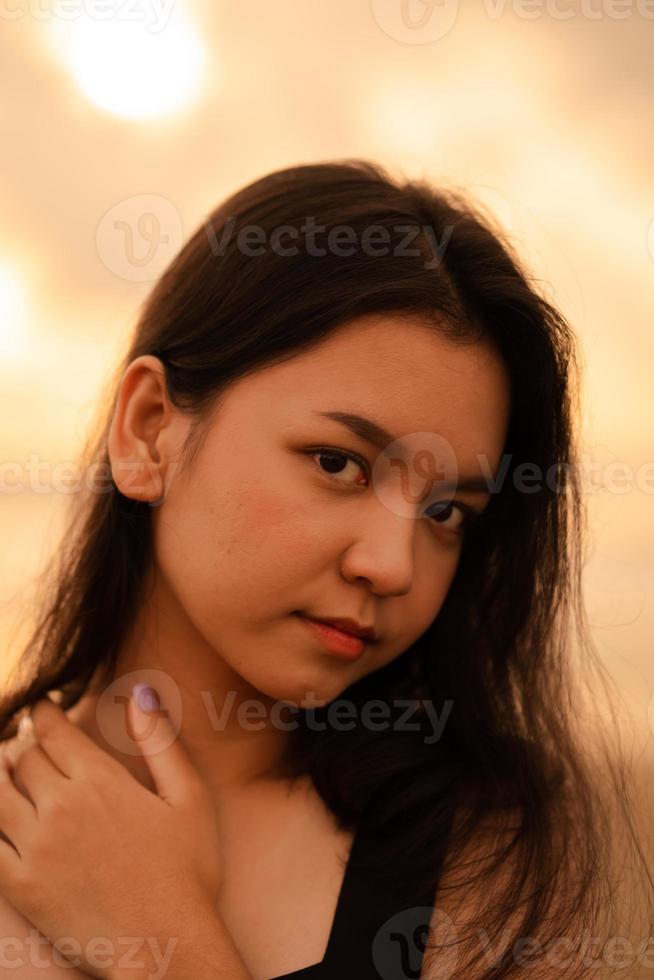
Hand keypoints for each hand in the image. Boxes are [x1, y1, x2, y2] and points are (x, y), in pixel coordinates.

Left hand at [0, 688, 223, 978]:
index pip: (56, 732)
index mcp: (101, 781)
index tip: (42, 706)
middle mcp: (61, 807)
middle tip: (30, 744)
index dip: (45, 713)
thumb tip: (142, 694)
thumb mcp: (189, 796)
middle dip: (27, 745)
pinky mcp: (22, 885)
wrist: (167, 945)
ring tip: (4, 771)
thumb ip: (160, 741)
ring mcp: (37, 847)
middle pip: (25, 760)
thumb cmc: (188, 871)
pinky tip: (0, 818)